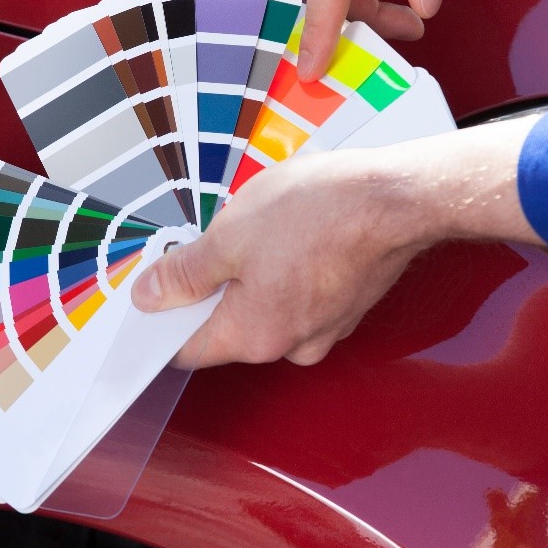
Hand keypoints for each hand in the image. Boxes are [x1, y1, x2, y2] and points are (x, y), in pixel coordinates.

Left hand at [132, 150, 426, 367]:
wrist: (396, 198)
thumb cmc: (321, 214)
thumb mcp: (229, 236)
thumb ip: (185, 273)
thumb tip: (151, 296)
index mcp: (254, 336)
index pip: (188, 349)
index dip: (165, 318)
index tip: (159, 286)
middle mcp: (290, 345)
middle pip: (228, 326)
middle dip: (214, 285)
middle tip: (216, 238)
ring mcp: (324, 328)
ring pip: (266, 308)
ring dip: (254, 274)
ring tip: (265, 228)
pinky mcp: (345, 305)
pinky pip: (300, 296)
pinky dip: (289, 271)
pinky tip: (296, 233)